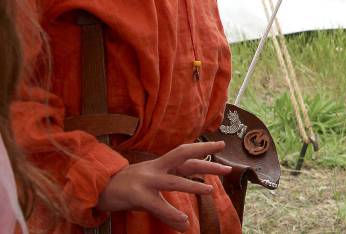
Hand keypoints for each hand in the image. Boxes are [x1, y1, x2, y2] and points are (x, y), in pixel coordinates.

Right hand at [96, 141, 230, 231]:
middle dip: (206, 162)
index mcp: (160, 164)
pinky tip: (184, 221)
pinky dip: (171, 214)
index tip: (221, 144)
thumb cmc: (127, 187)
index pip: (185, 153)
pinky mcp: (137, 195)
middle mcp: (156, 168)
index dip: (203, 148)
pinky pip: (157, 205)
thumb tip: (186, 221)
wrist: (98, 187)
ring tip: (209, 190)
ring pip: (173, 181)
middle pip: (184, 159)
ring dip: (192, 186)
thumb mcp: (150, 187)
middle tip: (227, 168)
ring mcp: (146, 180)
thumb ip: (168, 199)